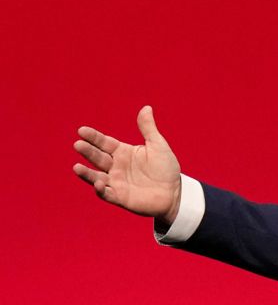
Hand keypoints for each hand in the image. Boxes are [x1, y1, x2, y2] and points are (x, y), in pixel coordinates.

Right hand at [73, 106, 181, 223]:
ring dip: (86, 173)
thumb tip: (146, 108)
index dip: (93, 137)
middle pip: (98, 157)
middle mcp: (116, 167)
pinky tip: (98, 183)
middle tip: (78, 144)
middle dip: (87, 151)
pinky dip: (100, 190)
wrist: (174, 192)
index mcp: (123, 152)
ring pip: (96, 176)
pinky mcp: (120, 197)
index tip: (82, 130)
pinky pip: (106, 194)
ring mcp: (116, 182)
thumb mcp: (158, 145)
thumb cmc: (166, 168)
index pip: (104, 143)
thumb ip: (148, 128)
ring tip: (76, 167)